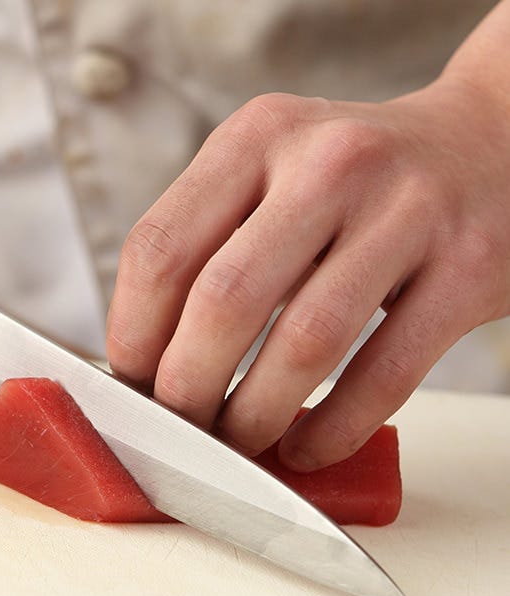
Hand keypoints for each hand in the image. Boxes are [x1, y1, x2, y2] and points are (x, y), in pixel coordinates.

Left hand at [107, 76, 509, 470]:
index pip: (159, 248)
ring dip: (255, 415)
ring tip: (237, 443)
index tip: (131, 382)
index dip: (132, 333)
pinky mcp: (469, 269)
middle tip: (180, 424)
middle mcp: (328, 163)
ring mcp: (406, 213)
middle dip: (186, 386)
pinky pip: (385, 373)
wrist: (490, 145)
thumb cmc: (355, 181)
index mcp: (257, 138)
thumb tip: (144, 360)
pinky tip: (305, 448)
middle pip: (223, 300)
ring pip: (305, 341)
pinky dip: (334, 427)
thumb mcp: (272, 171)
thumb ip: (209, 243)